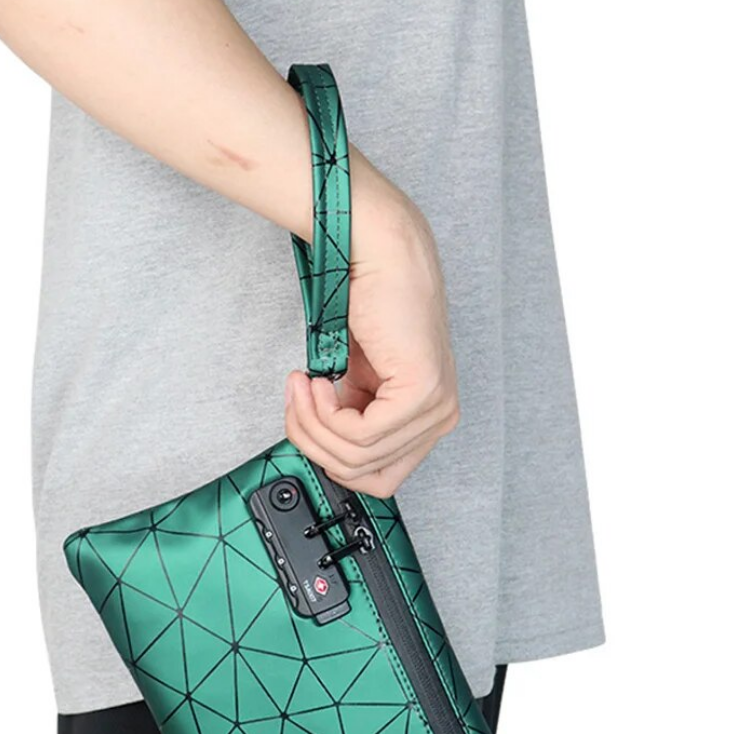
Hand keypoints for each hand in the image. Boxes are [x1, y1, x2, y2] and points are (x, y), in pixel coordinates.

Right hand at [284, 168, 459, 498]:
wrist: (378, 255)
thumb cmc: (366, 306)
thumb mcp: (355, 380)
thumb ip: (350, 420)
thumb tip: (321, 453)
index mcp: (426, 421)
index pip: (376, 478)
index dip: (329, 459)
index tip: (304, 422)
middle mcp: (438, 419)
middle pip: (362, 473)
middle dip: (314, 442)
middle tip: (295, 400)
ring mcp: (435, 409)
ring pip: (356, 456)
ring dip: (312, 423)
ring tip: (302, 384)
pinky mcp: (421, 393)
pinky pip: (360, 435)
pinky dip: (325, 412)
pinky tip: (316, 380)